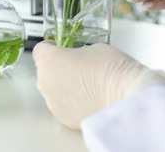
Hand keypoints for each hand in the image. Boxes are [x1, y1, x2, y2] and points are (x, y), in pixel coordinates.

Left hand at [33, 41, 164, 129]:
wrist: (125, 97)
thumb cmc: (111, 69)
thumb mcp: (92, 48)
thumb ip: (76, 53)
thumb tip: (75, 60)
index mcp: (49, 60)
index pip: (39, 50)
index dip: (50, 47)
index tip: (58, 47)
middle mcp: (45, 81)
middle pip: (45, 70)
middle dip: (57, 67)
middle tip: (76, 67)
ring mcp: (52, 101)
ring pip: (52, 89)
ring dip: (62, 85)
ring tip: (84, 85)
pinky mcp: (62, 116)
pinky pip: (61, 104)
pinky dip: (70, 101)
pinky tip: (86, 99)